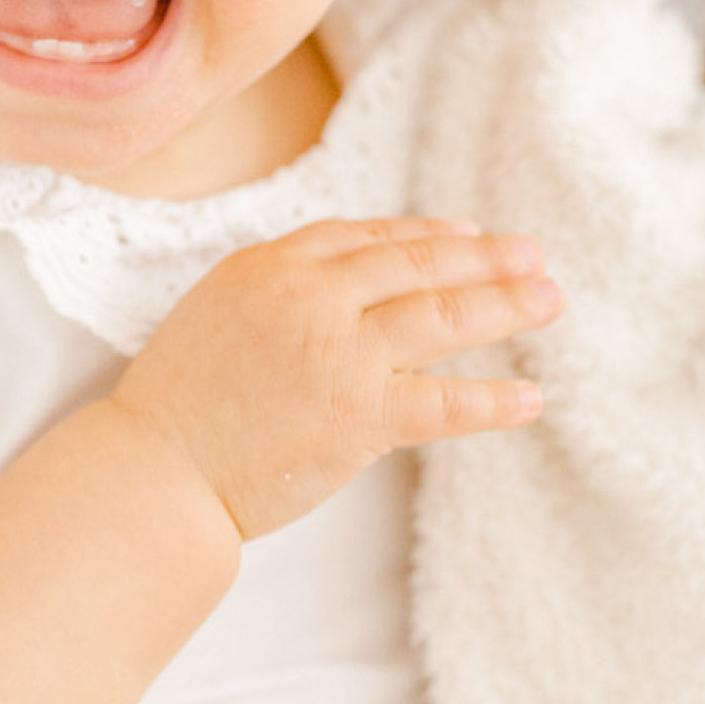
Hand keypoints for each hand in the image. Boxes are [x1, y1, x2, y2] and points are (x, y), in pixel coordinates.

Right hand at [113, 217, 558, 539]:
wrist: (155, 469)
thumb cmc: (178, 403)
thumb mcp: (218, 312)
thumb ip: (280, 290)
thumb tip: (343, 288)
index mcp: (271, 264)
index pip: (366, 236)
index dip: (424, 234)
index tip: (466, 234)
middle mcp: (311, 295)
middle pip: (416, 261)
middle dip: (483, 256)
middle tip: (533, 253)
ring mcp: (339, 353)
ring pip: (441, 314)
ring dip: (504, 305)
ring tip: (549, 299)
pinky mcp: (358, 415)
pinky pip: (443, 403)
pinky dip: (493, 401)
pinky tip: (532, 398)